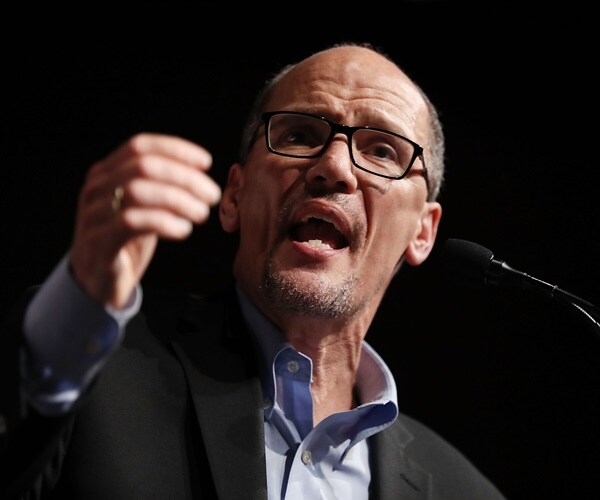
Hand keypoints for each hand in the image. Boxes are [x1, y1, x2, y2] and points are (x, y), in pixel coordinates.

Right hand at [69, 133, 221, 307]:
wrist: (96, 283)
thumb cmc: (124, 242)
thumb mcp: (143, 208)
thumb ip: (160, 189)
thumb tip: (199, 174)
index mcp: (106, 173)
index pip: (139, 146)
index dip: (175, 149)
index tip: (206, 162)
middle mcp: (96, 188)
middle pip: (143, 166)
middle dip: (184, 177)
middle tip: (211, 194)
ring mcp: (94, 214)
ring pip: (137, 192)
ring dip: (178, 200)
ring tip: (201, 213)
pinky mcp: (98, 242)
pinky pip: (131, 222)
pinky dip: (164, 222)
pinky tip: (183, 230)